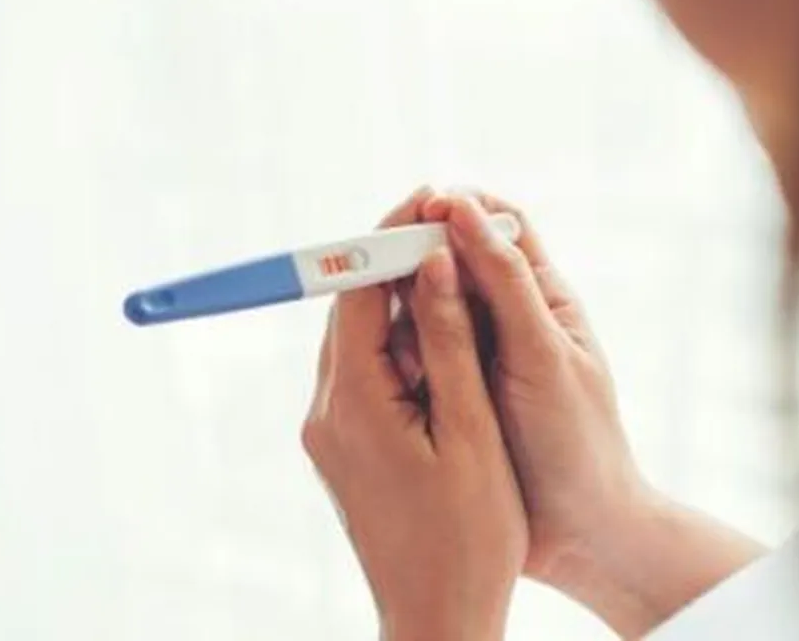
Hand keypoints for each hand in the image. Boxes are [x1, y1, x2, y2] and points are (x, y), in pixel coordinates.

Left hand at [302, 189, 527, 640]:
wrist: (437, 619)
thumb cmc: (468, 539)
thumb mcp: (471, 432)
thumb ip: (451, 342)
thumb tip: (434, 263)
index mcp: (355, 405)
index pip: (354, 291)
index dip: (388, 237)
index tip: (427, 200)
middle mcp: (327, 413)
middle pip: (349, 310)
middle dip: (393, 263)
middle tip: (443, 222)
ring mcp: (329, 434)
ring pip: (357, 342)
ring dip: (398, 306)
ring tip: (453, 273)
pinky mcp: (343, 450)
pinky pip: (364, 376)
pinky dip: (398, 349)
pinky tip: (442, 343)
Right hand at [415, 192, 645, 575]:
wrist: (580, 536)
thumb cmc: (575, 441)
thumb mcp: (542, 355)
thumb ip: (504, 283)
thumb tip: (462, 208)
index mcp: (541, 296)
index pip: (496, 224)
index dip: (456, 207)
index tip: (418, 208)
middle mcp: (506, 318)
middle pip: (449, 260)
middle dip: (415, 259)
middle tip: (383, 274)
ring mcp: (475, 356)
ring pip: (422, 307)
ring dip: (402, 311)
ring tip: (397, 342)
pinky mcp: (449, 394)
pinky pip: (410, 356)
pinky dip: (394, 354)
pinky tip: (384, 374)